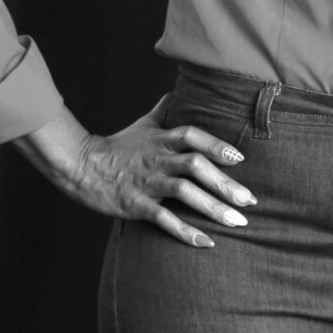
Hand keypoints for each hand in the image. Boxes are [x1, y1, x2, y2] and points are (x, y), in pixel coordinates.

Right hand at [13, 98, 255, 246]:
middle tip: (250, 201)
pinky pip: (163, 219)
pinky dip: (185, 231)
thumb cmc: (119, 146)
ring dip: (212, 208)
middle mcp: (158, 159)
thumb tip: (180, 90)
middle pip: (195, 166)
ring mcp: (147, 182)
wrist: (82, 166)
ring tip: (237, 222)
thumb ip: (165, 109)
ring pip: (184, 193)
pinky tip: (205, 243)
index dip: (216, 145)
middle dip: (225, 184)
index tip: (239, 159)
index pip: (193, 136)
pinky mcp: (135, 205)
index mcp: (162, 139)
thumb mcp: (144, 124)